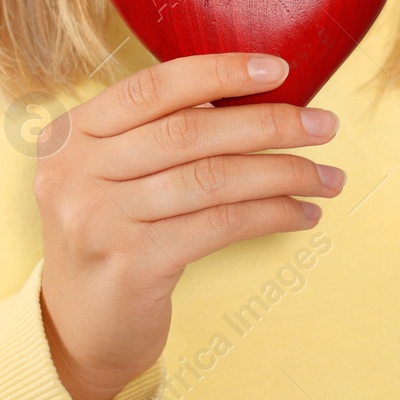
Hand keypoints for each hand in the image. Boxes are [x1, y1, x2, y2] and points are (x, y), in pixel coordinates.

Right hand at [32, 52, 342, 399]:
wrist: (74, 329)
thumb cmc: (111, 238)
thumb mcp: (110, 175)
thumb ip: (156, 135)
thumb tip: (252, 101)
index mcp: (71, 134)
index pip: (152, 87)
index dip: (218, 72)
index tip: (278, 69)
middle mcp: (75, 172)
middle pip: (190, 132)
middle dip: (269, 124)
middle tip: (325, 126)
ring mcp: (99, 219)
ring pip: (212, 179)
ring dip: (283, 174)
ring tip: (327, 176)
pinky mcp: (132, 264)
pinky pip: (219, 225)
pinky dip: (270, 215)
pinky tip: (302, 214)